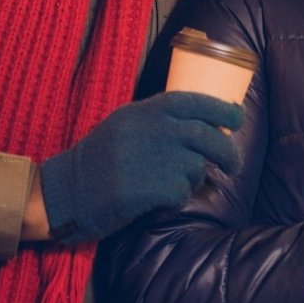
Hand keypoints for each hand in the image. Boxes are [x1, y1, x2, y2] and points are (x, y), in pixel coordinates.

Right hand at [39, 92, 242, 243]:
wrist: (65, 190)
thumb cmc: (100, 159)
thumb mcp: (127, 125)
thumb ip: (160, 121)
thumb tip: (206, 124)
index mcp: (145, 110)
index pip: (195, 101)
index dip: (223, 110)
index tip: (238, 118)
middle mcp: (150, 129)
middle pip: (207, 136)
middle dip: (228, 152)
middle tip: (234, 165)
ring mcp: (148, 157)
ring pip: (195, 167)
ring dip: (192, 180)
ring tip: (171, 185)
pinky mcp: (144, 188)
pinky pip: (180, 193)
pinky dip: (175, 200)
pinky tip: (159, 201)